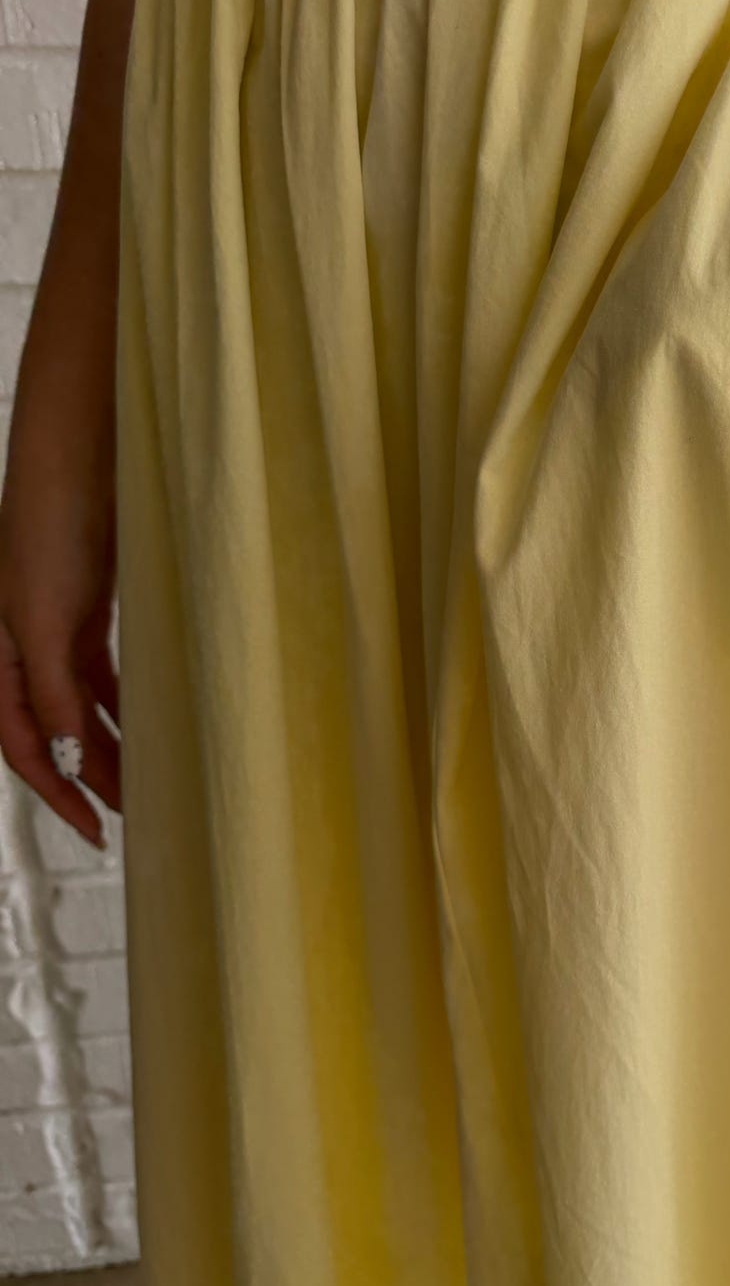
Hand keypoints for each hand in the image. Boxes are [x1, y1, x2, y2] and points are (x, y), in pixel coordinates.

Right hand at [0, 409, 120, 850]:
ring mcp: (56, 627)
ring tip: (148, 781)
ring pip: (80, 707)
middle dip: (87, 776)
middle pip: (52, 734)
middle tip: (132, 814)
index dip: (55, 793)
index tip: (96, 830)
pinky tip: (151, 724)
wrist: (83, 455)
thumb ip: (53, 689)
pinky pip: (102, 673)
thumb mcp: (46, 617)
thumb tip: (63, 756)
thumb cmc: (53, 526)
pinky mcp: (88, 608)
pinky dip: (124, 703)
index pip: (23, 746)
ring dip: (109, 745)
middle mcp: (21, 647)